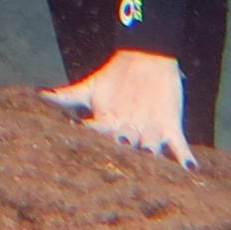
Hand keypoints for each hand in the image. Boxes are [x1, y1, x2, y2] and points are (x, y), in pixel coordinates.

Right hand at [43, 50, 195, 168]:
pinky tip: (191, 169)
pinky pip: (179, 148)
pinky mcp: (171, 128)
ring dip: (150, 152)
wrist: (148, 60)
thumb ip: (67, 96)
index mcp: (108, 124)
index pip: (97, 134)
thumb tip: (39, 95)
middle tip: (120, 147)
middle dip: (124, 147)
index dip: (90, 139)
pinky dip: (185, 158)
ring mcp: (150, 132)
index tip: (80, 143)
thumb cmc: (117, 77)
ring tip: (149, 156)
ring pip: (150, 146)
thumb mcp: (91, 87)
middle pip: (125, 145)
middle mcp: (129, 133)